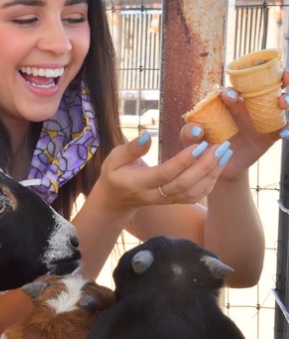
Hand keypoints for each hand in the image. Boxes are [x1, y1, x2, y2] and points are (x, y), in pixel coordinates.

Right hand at [96, 131, 233, 209]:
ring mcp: (166, 201)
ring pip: (193, 193)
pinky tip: (219, 166)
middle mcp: (154, 195)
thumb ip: (131, 149)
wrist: (116, 200)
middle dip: (205, 166)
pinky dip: (210, 182)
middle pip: (183, 184)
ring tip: (225, 154)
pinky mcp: (174, 202)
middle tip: (221, 146)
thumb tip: (147, 136)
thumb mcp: (113, 158)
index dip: (183, 161)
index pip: (164, 173)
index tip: (199, 144)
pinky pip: (195, 196)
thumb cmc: (114, 174)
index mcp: (138, 183)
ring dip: (212, 174)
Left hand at [180, 71, 288, 179]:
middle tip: (282, 78)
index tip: (229, 97)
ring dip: (286, 99)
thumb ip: (189, 133)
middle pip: (268, 86)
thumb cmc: (205, 147)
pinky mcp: (271, 135)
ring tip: (283, 103)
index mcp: (231, 102)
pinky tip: (284, 132)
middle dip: (277, 78)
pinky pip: (283, 127)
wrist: (219, 167)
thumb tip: (196, 129)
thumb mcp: (192, 141)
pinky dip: (287, 128)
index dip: (234, 89)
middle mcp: (250, 106)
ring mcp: (263, 119)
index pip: (236, 88)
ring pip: (280, 103)